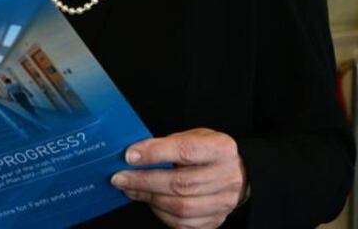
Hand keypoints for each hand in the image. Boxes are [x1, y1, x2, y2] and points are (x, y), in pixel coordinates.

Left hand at [110, 128, 247, 228]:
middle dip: (144, 181)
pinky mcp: (215, 221)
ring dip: (149, 198)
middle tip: (120, 177)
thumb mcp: (195, 137)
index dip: (155, 153)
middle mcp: (226, 177)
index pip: (185, 151)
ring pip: (180, 207)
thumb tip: (134, 156)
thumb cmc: (208, 154)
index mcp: (221, 149)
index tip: (129, 155)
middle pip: (180, 184)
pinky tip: (149, 202)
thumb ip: (169, 145)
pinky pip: (182, 224)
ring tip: (130, 189)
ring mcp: (223, 202)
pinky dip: (161, 214)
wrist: (237, 174)